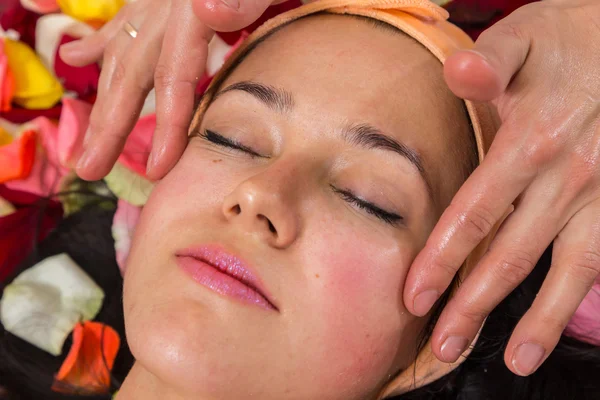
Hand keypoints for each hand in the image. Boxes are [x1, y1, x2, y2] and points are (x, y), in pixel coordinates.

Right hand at [60, 0, 278, 180]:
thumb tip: (206, 12)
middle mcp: (166, 3)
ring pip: (122, 51)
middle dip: (109, 123)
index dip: (164, 122)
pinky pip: (127, 20)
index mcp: (191, 6)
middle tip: (87, 169)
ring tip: (86, 139)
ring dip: (102, 96)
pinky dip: (103, 43)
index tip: (159, 168)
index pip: (174, 73)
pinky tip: (80, 58)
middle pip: (132, 69)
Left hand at [404, 0, 599, 375]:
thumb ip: (489, 62)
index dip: (440, 260)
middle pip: (510, 254)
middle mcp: (567, 177)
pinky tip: (561, 325)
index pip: (473, 214)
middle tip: (443, 347)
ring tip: (514, 362)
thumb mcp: (527, 37)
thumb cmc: (571, 39)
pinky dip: (581, 297)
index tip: (415, 299)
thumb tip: (457, 71)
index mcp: (529, 141)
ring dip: (539, 320)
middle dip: (473, 305)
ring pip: (568, 269)